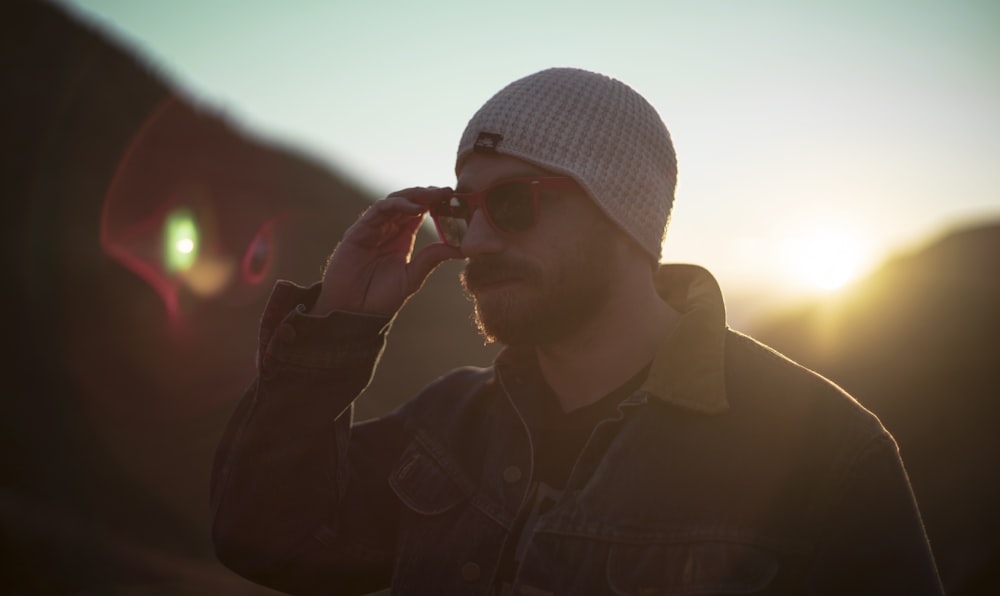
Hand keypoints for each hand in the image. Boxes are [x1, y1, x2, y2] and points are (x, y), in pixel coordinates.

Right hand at [310, 187, 461, 316]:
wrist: (353, 312)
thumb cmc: (380, 298)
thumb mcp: (412, 277)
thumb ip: (431, 259)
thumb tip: (462, 248)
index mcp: (402, 239)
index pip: (420, 212)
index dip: (436, 203)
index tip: (454, 199)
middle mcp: (388, 230)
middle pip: (409, 202)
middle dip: (428, 195)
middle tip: (447, 192)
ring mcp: (373, 228)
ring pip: (394, 201)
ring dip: (415, 196)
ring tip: (433, 196)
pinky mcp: (359, 231)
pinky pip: (378, 210)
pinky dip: (397, 205)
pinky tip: (414, 208)